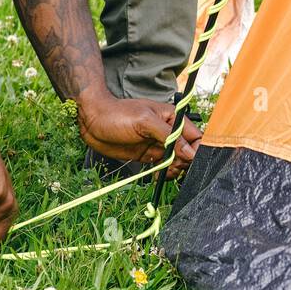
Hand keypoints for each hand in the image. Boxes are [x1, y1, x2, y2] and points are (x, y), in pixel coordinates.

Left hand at [78, 94, 202, 178]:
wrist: (93, 121)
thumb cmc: (118, 114)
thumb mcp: (145, 122)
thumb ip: (169, 136)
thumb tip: (190, 152)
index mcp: (172, 118)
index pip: (195, 136)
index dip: (197, 150)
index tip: (191, 162)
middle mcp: (168, 132)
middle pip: (188, 151)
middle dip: (185, 162)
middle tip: (173, 167)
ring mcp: (158, 144)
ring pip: (177, 161)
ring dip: (175, 170)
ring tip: (165, 172)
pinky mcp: (148, 155)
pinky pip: (163, 166)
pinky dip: (163, 173)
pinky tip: (156, 175)